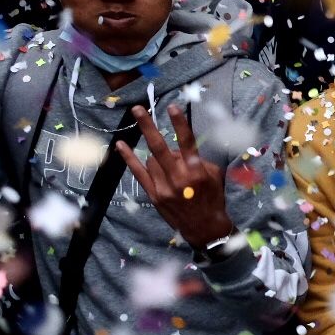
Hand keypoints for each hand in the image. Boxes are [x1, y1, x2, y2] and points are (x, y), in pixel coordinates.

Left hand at [117, 105, 235, 251]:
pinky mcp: (153, 195)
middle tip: (138, 109)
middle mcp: (179, 178)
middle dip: (148, 126)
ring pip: (152, 159)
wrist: (205, 228)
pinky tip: (121, 146)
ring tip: (171, 168)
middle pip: (160, 147)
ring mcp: (163, 187)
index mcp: (197, 172)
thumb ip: (198, 160)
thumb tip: (178, 151)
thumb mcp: (214, 176)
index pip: (187, 142)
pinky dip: (129, 158)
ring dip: (158, 156)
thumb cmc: (212, 199)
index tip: (172, 107)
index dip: (179, 124)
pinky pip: (138, 173)